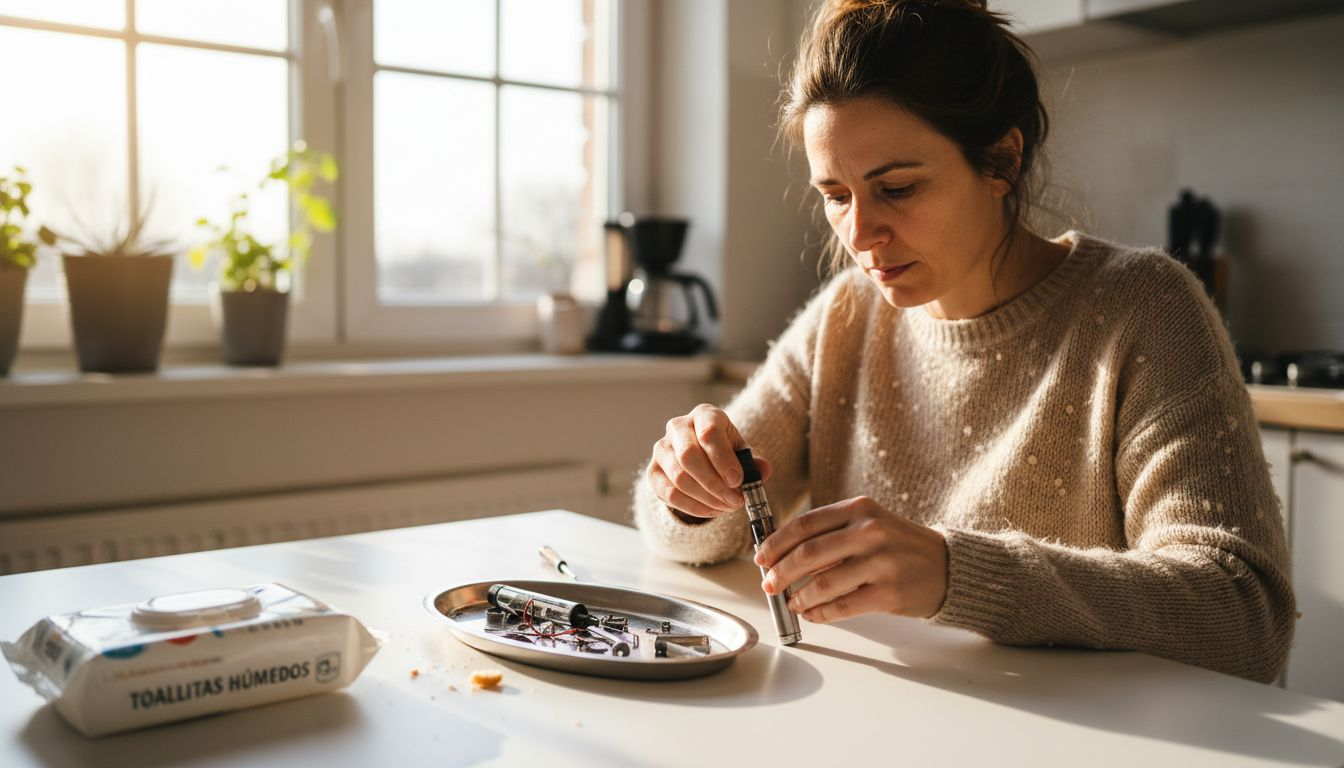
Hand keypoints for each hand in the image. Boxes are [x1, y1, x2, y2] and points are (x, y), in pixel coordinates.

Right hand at [646, 404, 772, 518]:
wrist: (702, 458)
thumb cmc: (725, 452)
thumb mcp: (743, 452)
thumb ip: (755, 461)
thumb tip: (763, 470)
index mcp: (704, 415)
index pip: (709, 432)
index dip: (723, 459)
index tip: (738, 481)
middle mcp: (678, 427)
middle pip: (689, 456)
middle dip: (715, 484)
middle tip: (735, 501)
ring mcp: (661, 449)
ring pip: (679, 477)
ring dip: (706, 498)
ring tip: (727, 507)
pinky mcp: (653, 471)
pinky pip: (669, 493)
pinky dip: (692, 507)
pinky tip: (711, 510)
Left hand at [753, 496, 947, 620]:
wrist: (945, 566)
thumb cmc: (898, 545)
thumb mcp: (869, 524)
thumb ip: (832, 533)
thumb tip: (784, 554)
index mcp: (859, 509)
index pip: (805, 525)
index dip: (776, 543)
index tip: (762, 557)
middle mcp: (869, 532)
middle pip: (808, 554)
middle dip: (780, 572)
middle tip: (768, 584)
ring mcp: (880, 563)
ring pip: (823, 583)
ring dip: (799, 596)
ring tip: (791, 602)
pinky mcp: (888, 593)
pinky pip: (842, 606)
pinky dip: (821, 613)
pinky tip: (812, 614)